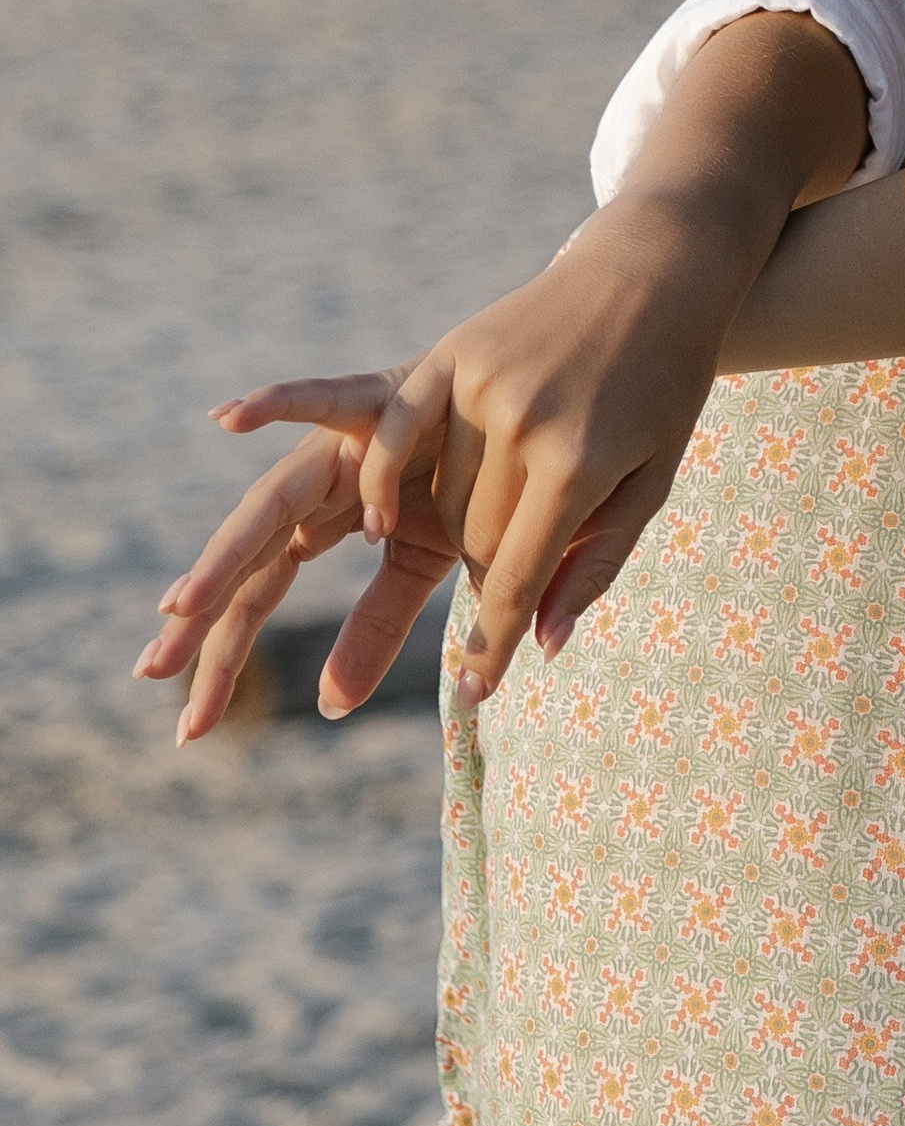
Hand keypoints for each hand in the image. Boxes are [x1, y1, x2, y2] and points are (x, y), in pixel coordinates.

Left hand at [137, 370, 461, 741]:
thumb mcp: (423, 569)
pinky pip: (332, 400)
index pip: (252, 598)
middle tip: (150, 672)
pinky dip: (281, 405)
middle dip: (200, 619)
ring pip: (272, 500)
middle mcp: (316, 482)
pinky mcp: (382, 396)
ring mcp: (341, 440)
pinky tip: (228, 416)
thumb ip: (374, 630)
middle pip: (247, 560)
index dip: (221, 659)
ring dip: (228, 550)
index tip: (188, 728)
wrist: (533, 413)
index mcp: (320, 520)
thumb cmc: (483, 478)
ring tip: (182, 603)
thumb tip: (328, 710)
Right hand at [351, 192, 751, 709]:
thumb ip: (593, 565)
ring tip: (492, 536)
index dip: (493, 644)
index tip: (476, 692)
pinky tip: (384, 523)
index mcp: (580, 463)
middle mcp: (523, 423)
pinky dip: (386, 482)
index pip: (517, 578)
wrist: (656, 269)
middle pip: (477, 543)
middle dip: (490, 581)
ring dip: (459, 531)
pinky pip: (395, 433)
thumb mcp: (652, 480)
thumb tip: (537, 645)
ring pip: (441, 499)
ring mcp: (480, 383)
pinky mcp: (452, 352)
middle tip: (506, 594)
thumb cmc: (666, 383)